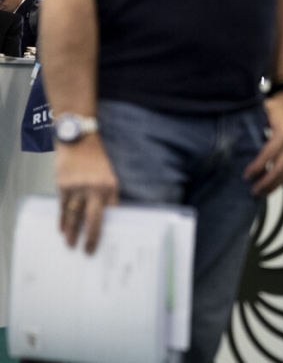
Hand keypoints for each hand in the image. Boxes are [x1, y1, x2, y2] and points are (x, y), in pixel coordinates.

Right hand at [55, 135, 118, 253]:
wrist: (80, 139)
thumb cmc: (97, 158)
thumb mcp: (110, 174)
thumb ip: (109, 193)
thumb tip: (109, 214)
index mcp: (111, 186)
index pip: (112, 213)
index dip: (109, 227)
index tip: (108, 242)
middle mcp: (95, 189)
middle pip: (94, 219)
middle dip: (91, 237)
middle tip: (88, 252)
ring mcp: (78, 188)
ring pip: (75, 216)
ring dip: (72, 232)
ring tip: (70, 245)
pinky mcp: (63, 186)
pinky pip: (62, 207)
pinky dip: (62, 220)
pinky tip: (61, 229)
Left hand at [244, 92, 282, 195]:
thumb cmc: (278, 107)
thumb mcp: (265, 109)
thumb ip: (253, 120)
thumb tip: (234, 132)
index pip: (270, 154)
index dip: (258, 166)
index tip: (246, 175)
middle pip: (280, 169)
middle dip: (266, 181)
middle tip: (252, 190)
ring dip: (273, 185)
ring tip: (259, 193)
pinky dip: (279, 182)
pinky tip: (269, 188)